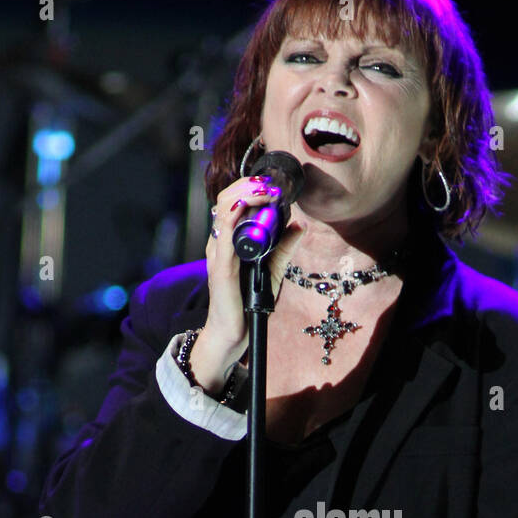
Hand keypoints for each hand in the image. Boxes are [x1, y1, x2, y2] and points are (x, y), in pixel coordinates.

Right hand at [202, 174, 304, 360]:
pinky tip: (248, 205)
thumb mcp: (272, 270)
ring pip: (224, 209)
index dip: (250, 187)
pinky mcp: (221, 265)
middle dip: (249, 185)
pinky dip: (235, 214)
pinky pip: (224, 232)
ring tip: (266, 190)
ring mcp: (218, 252)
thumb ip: (284, 247)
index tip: (273, 185)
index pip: (233, 202)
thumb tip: (300, 224)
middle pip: (226, 199)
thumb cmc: (248, 303)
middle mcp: (219, 242)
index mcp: (229, 240)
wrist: (233, 332)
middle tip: (271, 184)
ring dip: (246, 193)